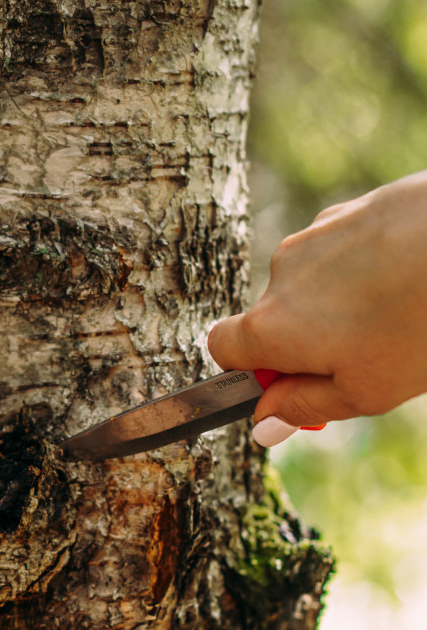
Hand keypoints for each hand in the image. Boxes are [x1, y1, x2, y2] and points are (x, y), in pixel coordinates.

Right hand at [208, 170, 426, 440]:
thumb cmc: (417, 324)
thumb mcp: (365, 391)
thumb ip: (305, 407)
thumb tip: (263, 423)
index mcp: (271, 326)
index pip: (223, 348)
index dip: (252, 371)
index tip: (293, 383)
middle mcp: (280, 274)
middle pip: (275, 315)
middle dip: (309, 338)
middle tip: (369, 356)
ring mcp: (315, 234)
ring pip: (313, 281)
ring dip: (342, 301)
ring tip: (400, 312)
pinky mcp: (352, 207)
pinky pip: (344, 248)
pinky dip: (368, 265)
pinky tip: (410, 277)